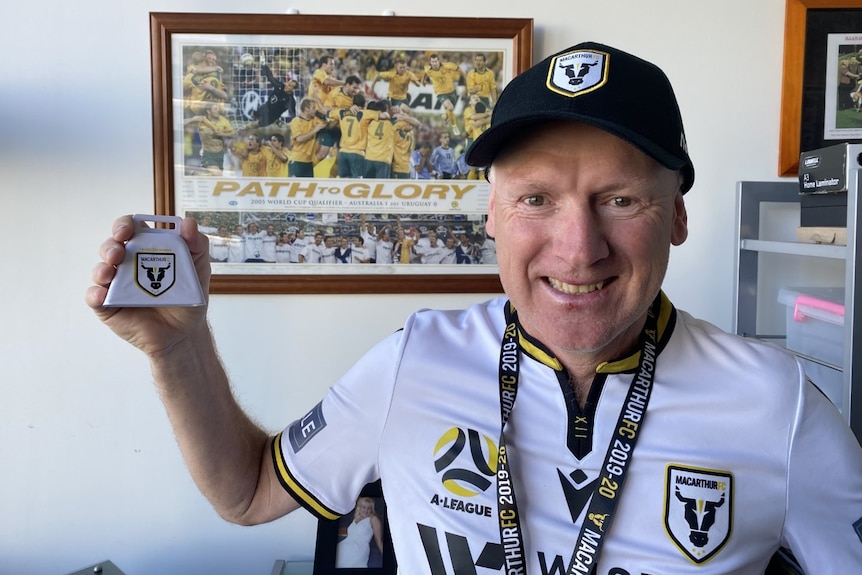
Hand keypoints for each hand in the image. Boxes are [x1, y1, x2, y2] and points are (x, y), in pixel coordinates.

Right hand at [85, 216, 211, 357]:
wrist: (186, 330)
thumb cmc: (188, 295)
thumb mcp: (199, 267)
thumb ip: (197, 244)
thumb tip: (188, 223)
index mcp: (145, 249)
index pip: (128, 229)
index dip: (124, 224)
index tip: (129, 228)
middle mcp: (126, 264)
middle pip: (110, 247)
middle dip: (111, 246)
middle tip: (119, 252)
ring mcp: (115, 285)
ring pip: (100, 270)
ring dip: (101, 267)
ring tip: (110, 271)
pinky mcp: (108, 306)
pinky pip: (94, 297)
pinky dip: (95, 294)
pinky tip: (102, 294)